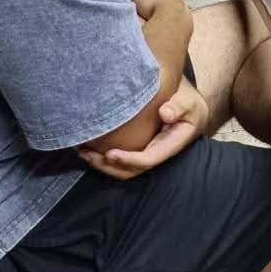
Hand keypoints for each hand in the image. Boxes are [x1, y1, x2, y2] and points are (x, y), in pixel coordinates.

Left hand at [78, 82, 209, 180]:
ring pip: (123, 168)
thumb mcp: (188, 101)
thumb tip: (165, 113)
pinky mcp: (138, 148)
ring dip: (101, 164)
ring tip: (82, 152)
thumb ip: (180, 106)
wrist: (188, 105)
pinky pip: (120, 159)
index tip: (109, 153)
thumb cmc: (188, 102)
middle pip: (132, 170)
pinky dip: (103, 157)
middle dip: (108, 166)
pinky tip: (88, 145)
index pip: (149, 159)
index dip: (129, 160)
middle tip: (87, 154)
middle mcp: (157, 153)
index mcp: (171, 145)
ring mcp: (147, 152)